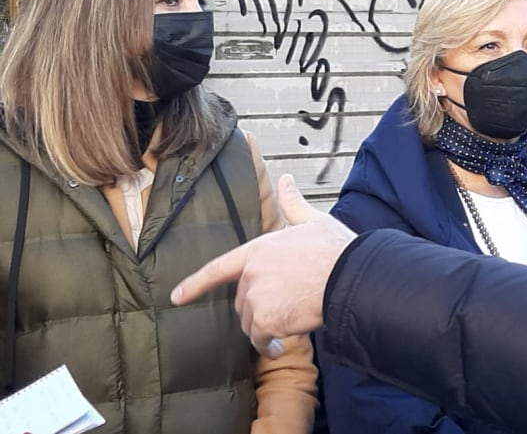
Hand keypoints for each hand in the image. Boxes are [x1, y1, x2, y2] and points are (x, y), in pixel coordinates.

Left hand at [170, 173, 356, 356]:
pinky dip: (268, 345)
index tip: (176, 297)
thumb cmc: (336, 249)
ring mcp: (257, 297)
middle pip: (243, 300)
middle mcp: (252, 273)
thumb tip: (287, 180)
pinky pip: (260, 339)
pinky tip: (279, 345)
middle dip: (261, 308)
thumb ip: (293, 204)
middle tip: (288, 305)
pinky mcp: (266, 319)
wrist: (350, 276)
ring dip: (265, 328)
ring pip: (251, 322)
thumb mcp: (313, 221)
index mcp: (259, 249)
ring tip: (290, 322)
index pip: (218, 268)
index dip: (195, 284)